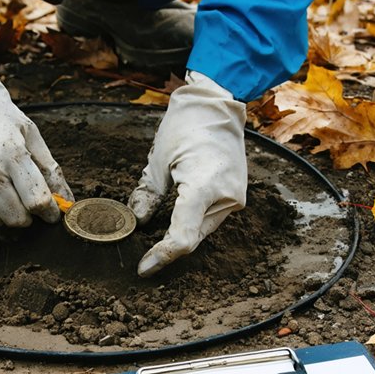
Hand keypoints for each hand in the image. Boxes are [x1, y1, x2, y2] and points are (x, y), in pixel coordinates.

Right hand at [0, 57, 72, 226]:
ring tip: (0, 188)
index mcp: (9, 151)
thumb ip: (50, 169)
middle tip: (24, 200)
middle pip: (16, 218)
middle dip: (26, 215)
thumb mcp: (29, 133)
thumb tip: (67, 202)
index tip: (51, 213)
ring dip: (3, 213)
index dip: (49, 212)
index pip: (37, 200)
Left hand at [128, 71, 246, 276]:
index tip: (143, 268)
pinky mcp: (235, 195)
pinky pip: (209, 217)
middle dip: (167, 247)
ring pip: (201, 230)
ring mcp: (235, 197)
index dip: (162, 257)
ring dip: (179, 233)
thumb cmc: (186, 126)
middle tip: (143, 255)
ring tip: (155, 233)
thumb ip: (148, 195)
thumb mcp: (158, 161)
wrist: (217, 105)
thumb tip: (138, 222)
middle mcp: (226, 197)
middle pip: (192, 237)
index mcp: (204, 187)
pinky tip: (173, 218)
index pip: (183, 238)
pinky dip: (191, 222)